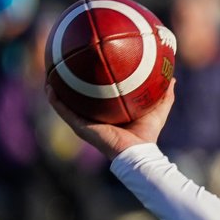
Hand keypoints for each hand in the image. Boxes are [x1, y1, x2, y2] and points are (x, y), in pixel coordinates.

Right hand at [45, 79, 176, 158]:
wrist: (138, 154)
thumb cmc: (147, 135)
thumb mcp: (157, 109)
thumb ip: (164, 94)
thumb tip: (172, 77)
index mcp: (106, 114)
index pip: (95, 97)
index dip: (89, 83)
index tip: (85, 66)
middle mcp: (92, 118)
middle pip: (76, 98)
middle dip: (68, 83)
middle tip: (63, 65)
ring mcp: (84, 123)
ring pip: (63, 104)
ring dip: (54, 89)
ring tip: (47, 73)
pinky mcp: (80, 128)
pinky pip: (63, 111)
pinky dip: (55, 99)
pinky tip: (49, 86)